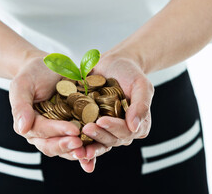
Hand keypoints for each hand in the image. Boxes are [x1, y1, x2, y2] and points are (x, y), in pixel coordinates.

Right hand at [9, 51, 85, 160]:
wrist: (48, 67)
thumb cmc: (32, 75)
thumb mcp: (22, 85)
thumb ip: (21, 106)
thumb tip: (22, 128)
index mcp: (29, 124)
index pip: (42, 131)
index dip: (57, 131)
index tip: (73, 130)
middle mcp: (43, 133)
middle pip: (53, 146)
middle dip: (67, 145)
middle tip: (81, 143)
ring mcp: (59, 133)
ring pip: (66, 148)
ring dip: (77, 152)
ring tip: (90, 151)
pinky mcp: (73, 128)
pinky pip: (80, 142)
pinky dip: (87, 148)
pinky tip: (97, 151)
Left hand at [78, 53, 154, 171]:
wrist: (114, 64)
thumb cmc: (130, 73)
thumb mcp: (141, 85)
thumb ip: (141, 105)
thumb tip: (134, 127)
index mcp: (138, 125)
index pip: (126, 131)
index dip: (114, 128)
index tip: (102, 121)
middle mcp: (122, 131)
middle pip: (111, 139)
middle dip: (99, 136)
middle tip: (86, 128)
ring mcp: (107, 130)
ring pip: (99, 143)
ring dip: (88, 146)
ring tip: (76, 143)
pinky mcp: (93, 126)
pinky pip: (87, 138)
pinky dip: (80, 144)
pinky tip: (70, 147)